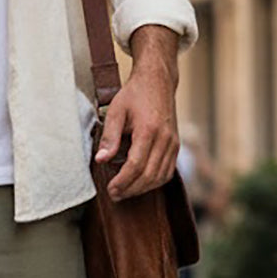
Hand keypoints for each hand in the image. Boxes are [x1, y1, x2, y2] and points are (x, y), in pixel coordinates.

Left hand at [95, 61, 178, 202]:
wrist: (158, 82)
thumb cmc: (135, 95)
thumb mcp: (116, 111)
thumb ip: (109, 137)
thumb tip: (101, 160)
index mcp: (148, 130)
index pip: (136, 165)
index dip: (123, 181)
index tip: (111, 189)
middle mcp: (165, 139)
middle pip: (149, 175)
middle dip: (131, 189)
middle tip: (115, 195)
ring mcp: (173, 143)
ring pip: (160, 176)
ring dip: (142, 189)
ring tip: (125, 192)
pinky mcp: (176, 145)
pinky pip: (168, 171)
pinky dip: (155, 181)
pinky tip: (141, 184)